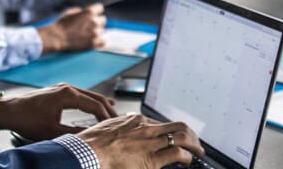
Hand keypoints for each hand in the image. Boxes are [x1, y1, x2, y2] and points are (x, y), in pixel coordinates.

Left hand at [0, 83, 117, 140]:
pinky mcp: (58, 91)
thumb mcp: (51, 131)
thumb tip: (90, 136)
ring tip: (113, 114)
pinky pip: (81, 95)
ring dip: (101, 104)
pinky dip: (91, 101)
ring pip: (89, 95)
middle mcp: (66, 88)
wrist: (7, 110)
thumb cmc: (26, 119)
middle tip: (120, 121)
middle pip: (95, 98)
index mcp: (67, 95)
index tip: (114, 126)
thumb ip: (74, 133)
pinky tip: (97, 105)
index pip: (95, 105)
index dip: (107, 117)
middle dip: (108, 109)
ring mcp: (62, 88)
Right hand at [37, 4, 105, 53]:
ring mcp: (95, 33)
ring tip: (87, 33)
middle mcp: (94, 22)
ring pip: (102, 30)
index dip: (95, 11)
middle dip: (97, 21)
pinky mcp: (93, 43)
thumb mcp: (71, 12)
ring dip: (96, 31)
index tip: (91, 14)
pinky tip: (94, 40)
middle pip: (103, 19)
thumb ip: (81, 11)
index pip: (100, 8)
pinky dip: (100, 41)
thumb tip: (85, 13)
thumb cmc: (62, 24)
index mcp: (89, 12)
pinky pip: (103, 42)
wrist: (57, 37)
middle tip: (88, 25)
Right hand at [77, 114, 203, 168]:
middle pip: (178, 126)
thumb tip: (124, 141)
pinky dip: (187, 158)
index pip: (161, 124)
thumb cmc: (90, 146)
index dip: (172, 132)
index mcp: (134, 121)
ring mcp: (149, 143)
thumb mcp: (107, 132)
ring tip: (198, 153)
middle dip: (191, 135)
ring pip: (182, 136)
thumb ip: (121, 133)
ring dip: (194, 145)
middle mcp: (145, 128)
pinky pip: (177, 154)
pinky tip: (188, 162)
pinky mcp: (151, 159)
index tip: (175, 139)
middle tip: (196, 144)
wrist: (84, 154)